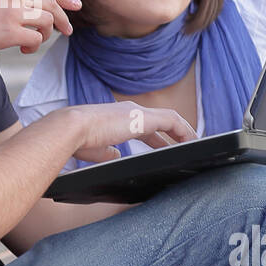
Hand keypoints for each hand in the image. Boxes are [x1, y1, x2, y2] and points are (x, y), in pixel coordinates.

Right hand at [0, 0, 78, 55]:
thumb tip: (31, 8)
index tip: (75, 5)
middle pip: (51, 4)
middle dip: (63, 18)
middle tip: (68, 31)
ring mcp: (14, 11)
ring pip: (47, 21)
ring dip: (45, 35)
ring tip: (32, 43)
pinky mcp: (12, 31)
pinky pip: (37, 38)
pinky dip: (34, 46)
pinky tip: (23, 49)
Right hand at [70, 101, 196, 163]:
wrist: (72, 128)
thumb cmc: (78, 140)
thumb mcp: (96, 150)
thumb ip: (108, 152)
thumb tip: (117, 155)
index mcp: (117, 118)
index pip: (142, 126)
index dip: (156, 138)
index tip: (164, 148)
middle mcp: (129, 111)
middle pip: (159, 122)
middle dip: (173, 135)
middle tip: (185, 147)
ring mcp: (137, 112)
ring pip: (169, 118)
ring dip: (183, 132)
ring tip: (194, 145)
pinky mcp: (144, 117)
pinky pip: (172, 121)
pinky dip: (184, 130)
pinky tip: (192, 142)